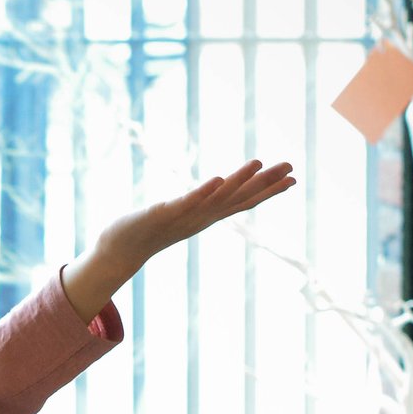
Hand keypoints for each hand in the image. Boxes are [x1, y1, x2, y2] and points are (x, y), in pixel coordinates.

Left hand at [61, 158, 296, 320]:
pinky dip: (202, 192)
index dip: (268, 191)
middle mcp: (201, 218)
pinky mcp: (163, 215)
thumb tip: (216, 191)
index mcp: (207, 216)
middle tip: (292, 168)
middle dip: (265, 184)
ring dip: (238, 182)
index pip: (243, 202)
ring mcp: (184, 217)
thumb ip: (200, 204)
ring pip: (217, 199)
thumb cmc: (150, 230)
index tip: (294, 178)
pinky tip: (217, 179)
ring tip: (259, 163)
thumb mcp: (181, 214)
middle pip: (238, 199)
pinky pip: (186, 203)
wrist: (119, 250)